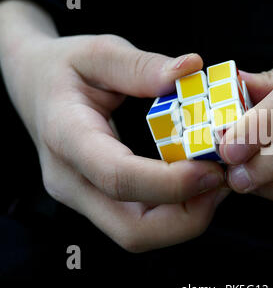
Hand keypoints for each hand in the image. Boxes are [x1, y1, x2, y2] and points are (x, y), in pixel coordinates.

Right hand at [0, 0, 226, 251]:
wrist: (34, 87)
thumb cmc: (65, 68)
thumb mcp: (98, 53)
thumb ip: (142, 66)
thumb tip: (191, 69)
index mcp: (66, 137)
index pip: (119, 177)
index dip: (171, 183)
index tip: (213, 169)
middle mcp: (71, 180)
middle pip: (133, 230)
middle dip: (188, 215)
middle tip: (223, 179)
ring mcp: (82, 197)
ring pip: (139, 234)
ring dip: (187, 216)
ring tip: (215, 179)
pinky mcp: (96, 201)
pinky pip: (141, 221)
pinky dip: (176, 210)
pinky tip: (196, 181)